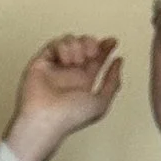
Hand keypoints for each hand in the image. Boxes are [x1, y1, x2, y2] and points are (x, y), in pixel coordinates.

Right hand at [5, 35, 122, 160]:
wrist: (45, 119)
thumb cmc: (70, 118)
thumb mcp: (101, 103)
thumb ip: (113, 82)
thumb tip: (118, 62)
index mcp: (84, 82)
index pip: (96, 59)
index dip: (106, 47)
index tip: (113, 42)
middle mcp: (70, 73)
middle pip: (85, 45)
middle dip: (92, 44)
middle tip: (92, 54)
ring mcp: (56, 67)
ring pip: (71, 41)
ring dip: (78, 47)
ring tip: (77, 61)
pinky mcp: (42, 62)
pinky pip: (54, 44)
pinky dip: (63, 47)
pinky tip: (66, 61)